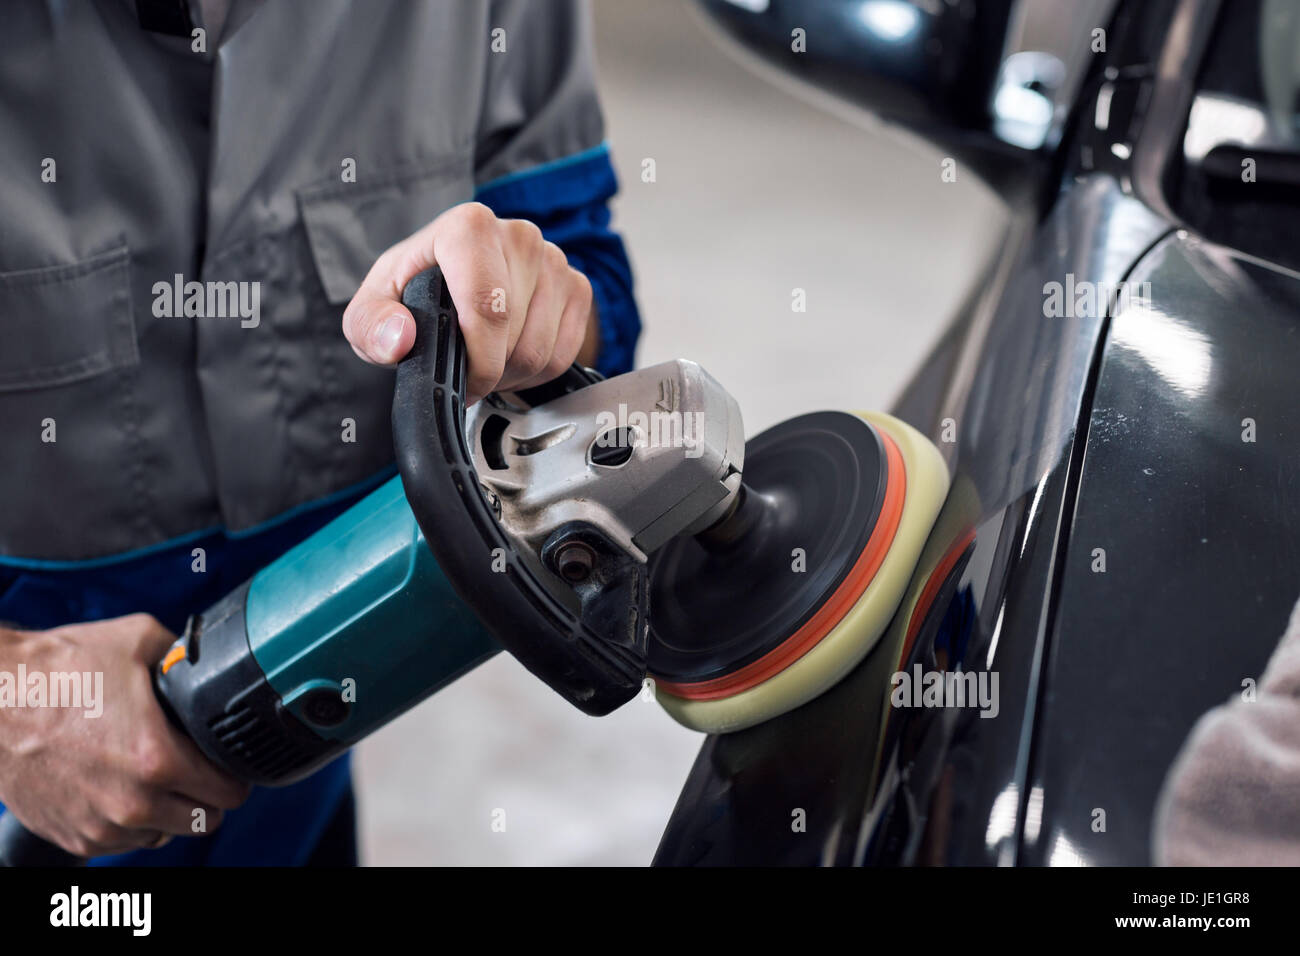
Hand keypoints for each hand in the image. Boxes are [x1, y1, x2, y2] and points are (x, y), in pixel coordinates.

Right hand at [0, 614, 250, 856]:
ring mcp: (101, 826)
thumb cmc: (58, 670)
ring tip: (155, 774)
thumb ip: (185, 656)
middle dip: (207, 794)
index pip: (229, 792)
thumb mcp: (138, 641)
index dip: (235, 774)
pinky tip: (122, 785)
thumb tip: (209, 661)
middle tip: (196, 767)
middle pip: (205, 820)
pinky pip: (124, 842)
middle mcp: (133, 803)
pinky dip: (131, 821)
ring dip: (169, 810)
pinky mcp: (74, 837)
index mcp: (158, 761)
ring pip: (165, 834)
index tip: (227, 762)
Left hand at [342, 202, 599, 403]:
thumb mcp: (371, 309)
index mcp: (469, 228)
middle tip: (466, 369)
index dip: (478, 362)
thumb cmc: (414, 291)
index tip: (464, 383)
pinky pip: (565, 353)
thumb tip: (399, 338)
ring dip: (512, 374)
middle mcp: (519, 236)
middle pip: (516, 340)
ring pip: (542, 352)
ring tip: (485, 361)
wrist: (451, 276)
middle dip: (490, 371)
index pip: (488, 309)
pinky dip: (537, 370)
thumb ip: (372, 325)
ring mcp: (553, 260)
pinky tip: (510, 356)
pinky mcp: (576, 285)